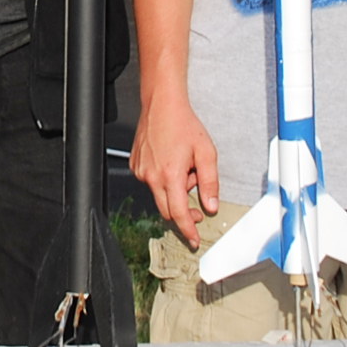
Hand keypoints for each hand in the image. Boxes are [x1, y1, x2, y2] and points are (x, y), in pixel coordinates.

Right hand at [131, 94, 222, 244]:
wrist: (162, 105)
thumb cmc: (184, 125)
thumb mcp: (206, 153)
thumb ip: (210, 183)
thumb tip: (211, 206)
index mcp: (171, 175)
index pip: (179, 213)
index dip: (187, 230)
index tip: (193, 240)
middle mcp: (152, 176)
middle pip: (167, 210)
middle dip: (184, 210)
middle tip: (198, 203)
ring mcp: (141, 171)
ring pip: (159, 195)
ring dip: (174, 190)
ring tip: (184, 167)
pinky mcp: (135, 165)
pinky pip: (151, 182)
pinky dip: (163, 179)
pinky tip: (171, 161)